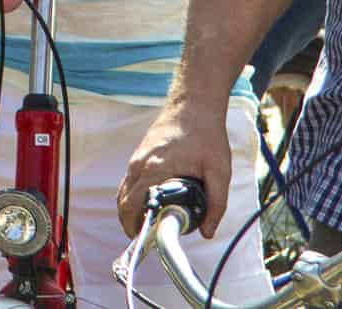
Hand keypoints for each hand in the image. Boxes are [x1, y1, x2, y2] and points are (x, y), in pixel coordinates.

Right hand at [116, 101, 234, 237]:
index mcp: (155, 169)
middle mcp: (140, 163)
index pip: (131, 204)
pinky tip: (151, 201)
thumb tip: (207, 230)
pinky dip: (134, 194)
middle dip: (129, 221)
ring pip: (124, 190)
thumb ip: (216, 204)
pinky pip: (130, 179)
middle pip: (122, 200)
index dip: (133, 226)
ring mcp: (138, 156)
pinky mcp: (141, 153)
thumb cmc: (206, 133)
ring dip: (131, 208)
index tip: (144, 239)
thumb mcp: (219, 171)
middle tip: (146, 236)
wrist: (194, 102)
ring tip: (149, 222)